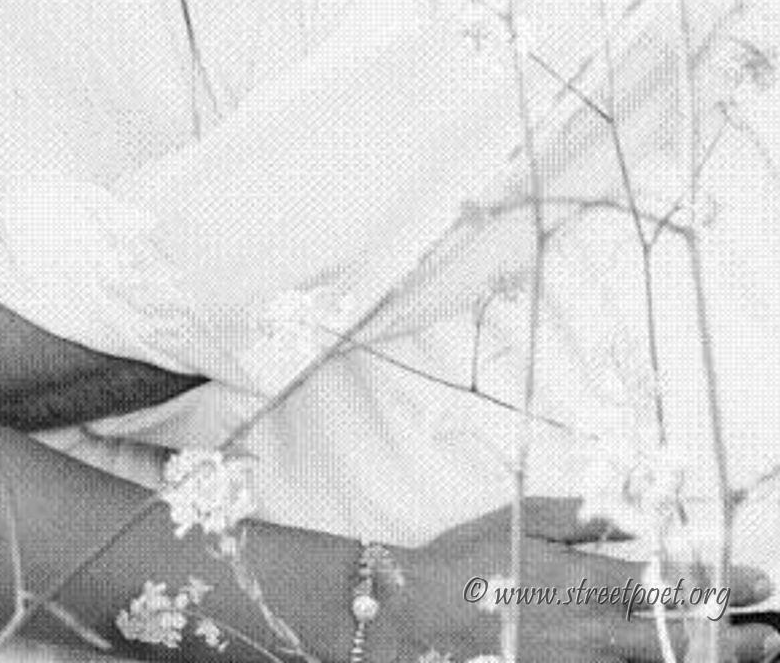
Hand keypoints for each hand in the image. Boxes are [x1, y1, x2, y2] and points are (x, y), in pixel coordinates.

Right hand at [387, 498, 775, 661]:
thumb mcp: (527, 517)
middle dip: (734, 640)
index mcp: (588, 581)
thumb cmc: (470, 558)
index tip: (757, 582)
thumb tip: (631, 520)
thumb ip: (586, 519)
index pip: (673, 586)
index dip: (722, 586)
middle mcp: (595, 631)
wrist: (421, 612)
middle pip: (681, 641)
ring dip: (702, 660)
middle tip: (770, 638)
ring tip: (741, 656)